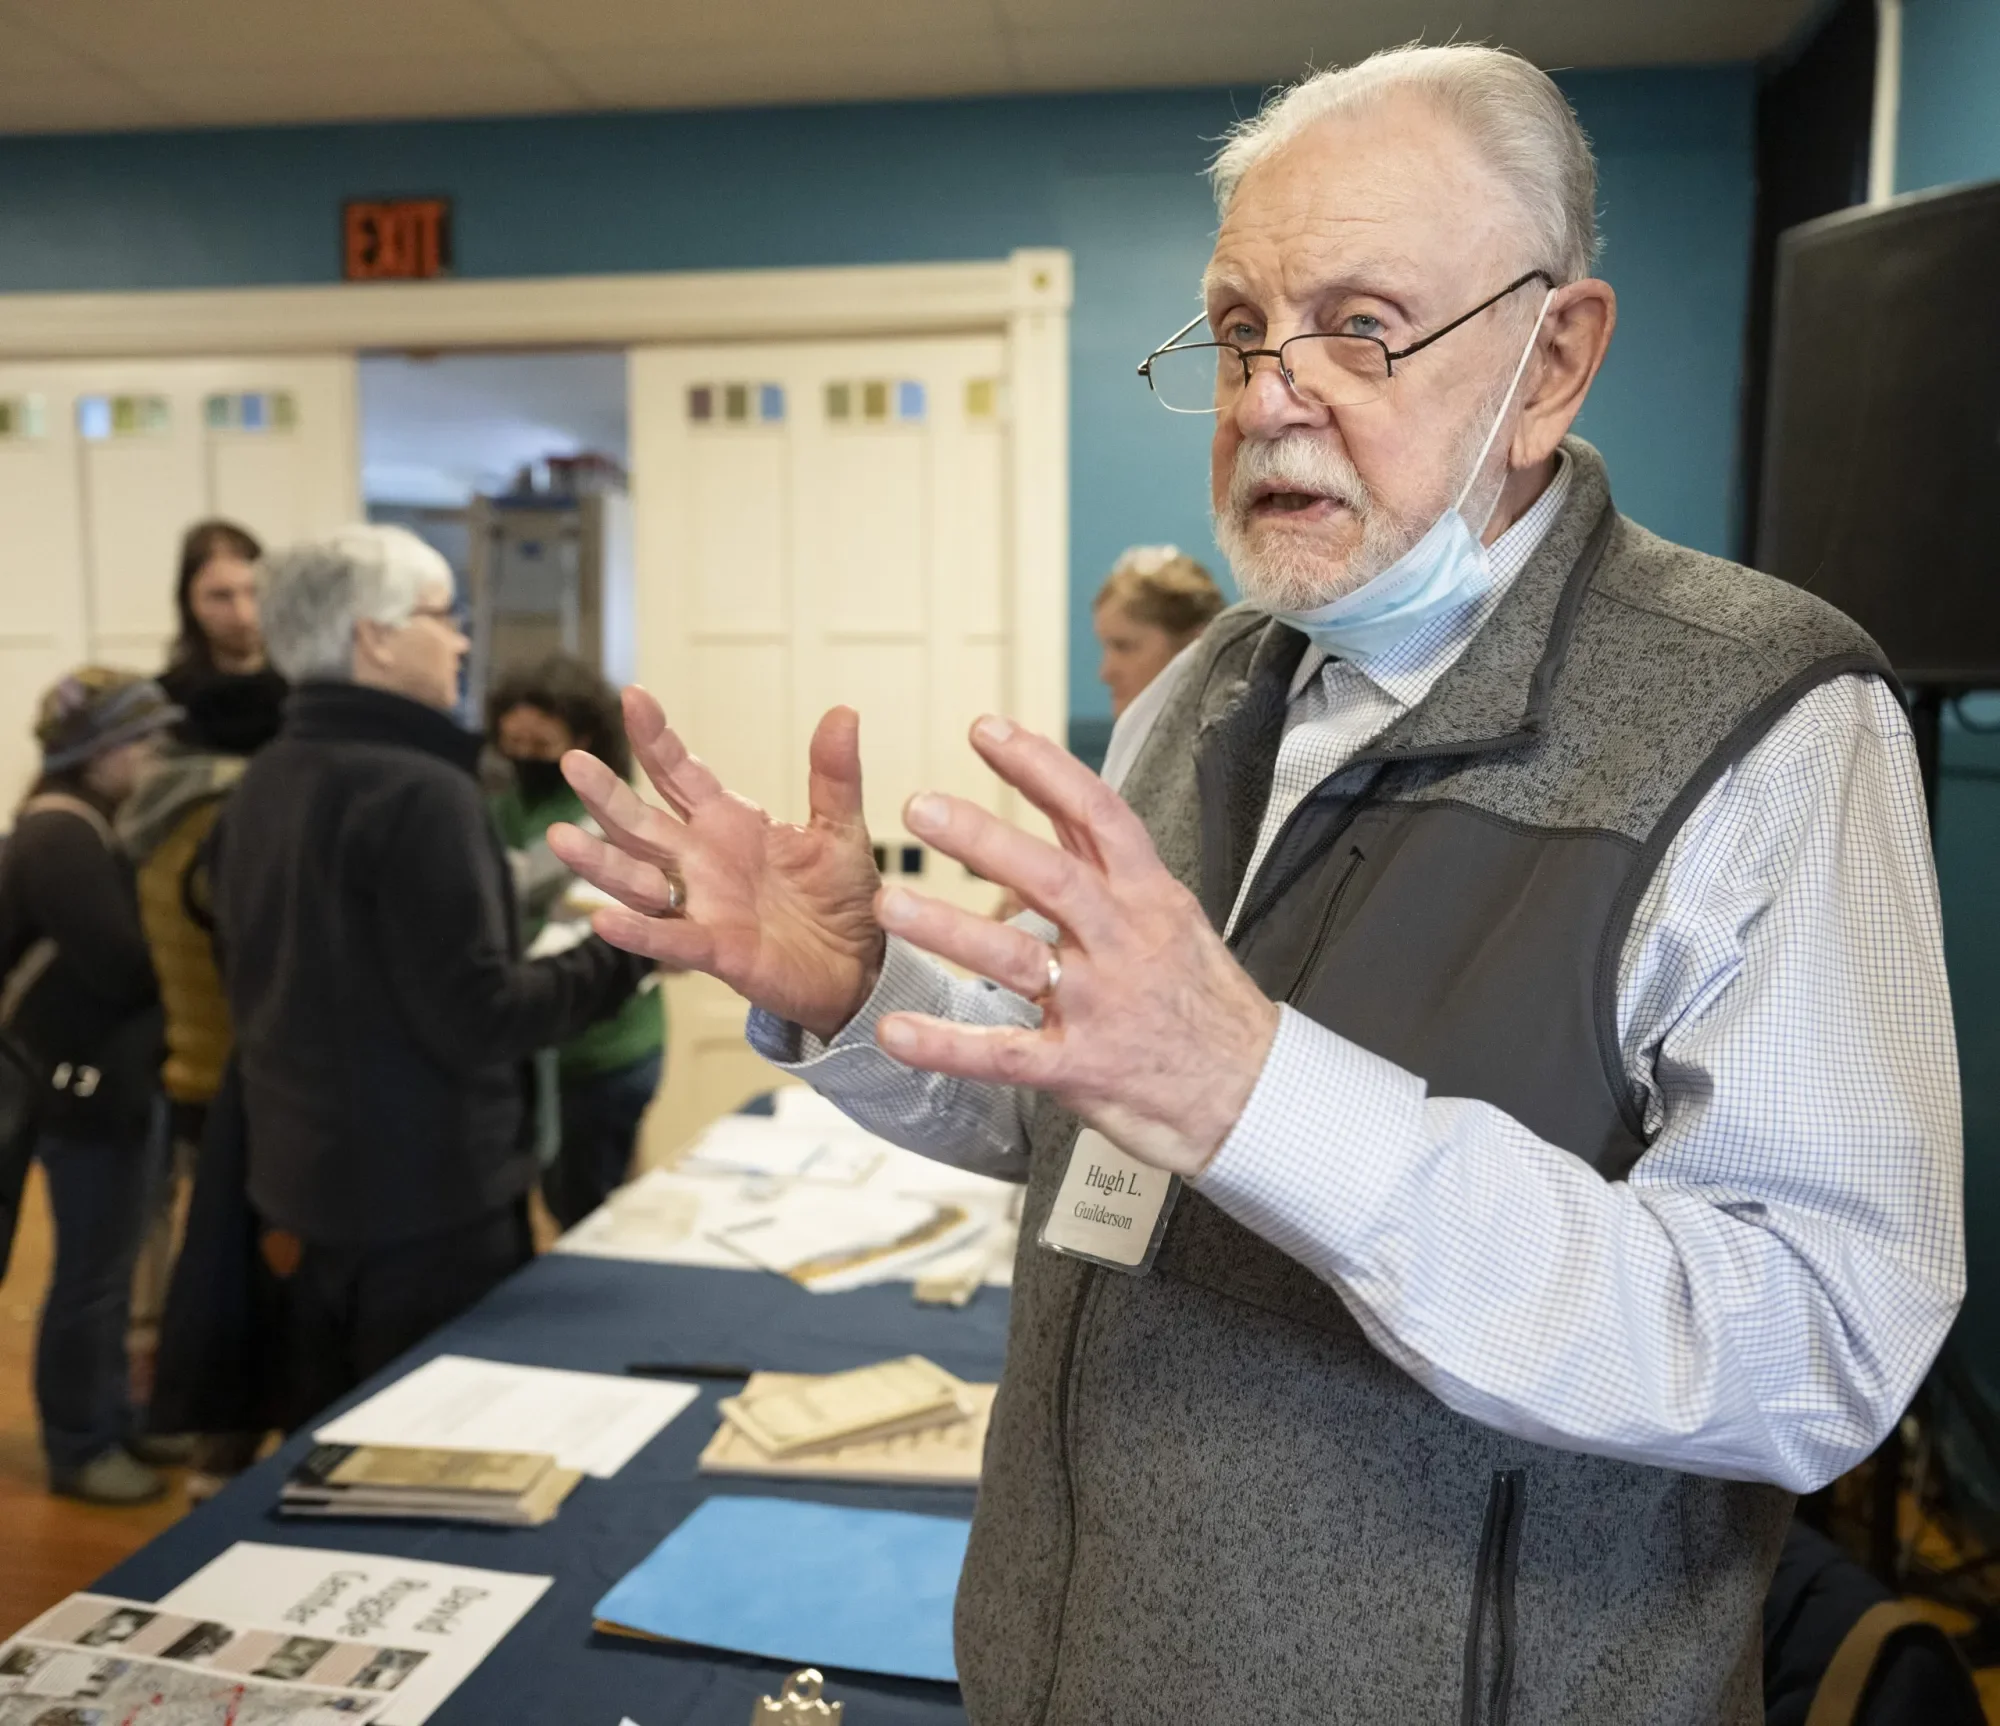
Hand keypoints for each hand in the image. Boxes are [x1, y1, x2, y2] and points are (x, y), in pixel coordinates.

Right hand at [547, 688, 884, 1040]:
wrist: (859, 965)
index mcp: (728, 823)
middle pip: (641, 823)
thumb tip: (843, 712)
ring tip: (560, 837)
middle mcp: (702, 860)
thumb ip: (834, 775)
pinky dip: (639, 932)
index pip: (679, 773)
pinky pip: (670, 940)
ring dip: (600, 861)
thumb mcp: (840, 829)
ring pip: (637, 880)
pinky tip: (605, 921)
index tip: (634, 696)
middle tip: (572, 762)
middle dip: (606, 795)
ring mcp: (702, 906)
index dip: (656, 738)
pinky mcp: (716, 952)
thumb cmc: (841, 896)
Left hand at [873, 715, 1280, 1176]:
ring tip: (892, 905)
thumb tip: (1065, 805)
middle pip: (1049, 875)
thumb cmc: (1208, 1005)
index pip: (1095, 815)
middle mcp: (1124, 942)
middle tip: (920, 808)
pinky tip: (895, 1033)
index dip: (1041, 768)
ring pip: (1018, 958)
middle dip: (982, 838)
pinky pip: (1003, 1054)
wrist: (1258, 1094)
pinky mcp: (1081, 1066)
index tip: (985, 731)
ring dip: (951, 929)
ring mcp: (1101, 1005)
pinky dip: (947, 1045)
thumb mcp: (1176, 918)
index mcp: (1149, 898)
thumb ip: (1114, 867)